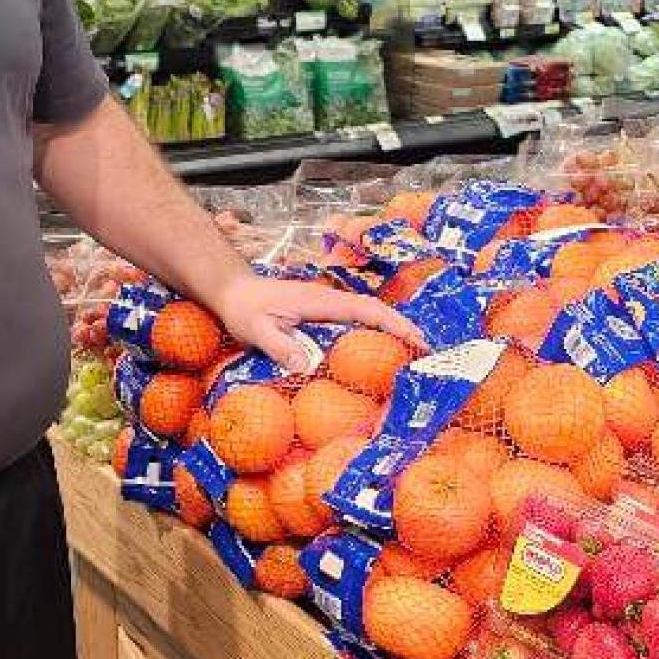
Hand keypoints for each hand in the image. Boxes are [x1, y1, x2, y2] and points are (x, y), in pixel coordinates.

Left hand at [214, 273, 425, 375]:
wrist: (233, 292)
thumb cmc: (245, 309)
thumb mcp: (257, 331)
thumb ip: (279, 347)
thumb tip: (306, 367)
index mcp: (320, 302)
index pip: (366, 310)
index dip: (393, 323)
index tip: (415, 338)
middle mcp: (329, 301)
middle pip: (374, 310)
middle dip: (401, 326)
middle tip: (425, 349)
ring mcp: (326, 306)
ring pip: (365, 314)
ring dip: (389, 328)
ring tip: (410, 351)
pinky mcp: (320, 314)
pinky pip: (353, 321)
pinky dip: (371, 331)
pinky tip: (377, 349)